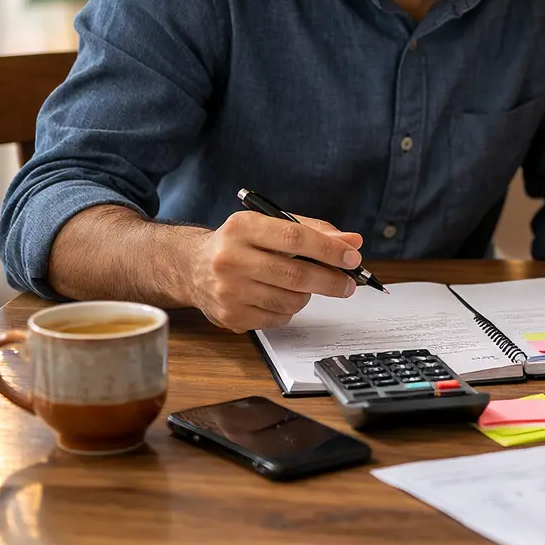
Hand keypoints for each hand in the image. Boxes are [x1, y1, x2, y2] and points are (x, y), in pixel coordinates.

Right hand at [185, 211, 363, 331]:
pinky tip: (277, 297)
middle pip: (296, 275)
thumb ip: (313, 231)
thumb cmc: (240, 243)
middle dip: (331, 280)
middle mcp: (230, 259)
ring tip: (300, 285)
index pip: (294, 237)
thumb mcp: (269, 225)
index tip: (353, 257)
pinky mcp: (230, 316)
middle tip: (349, 283)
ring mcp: (228, 291)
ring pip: (290, 301)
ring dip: (307, 295)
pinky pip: (278, 319)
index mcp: (242, 227)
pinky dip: (288, 310)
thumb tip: (352, 243)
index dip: (329, 249)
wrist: (191, 267)